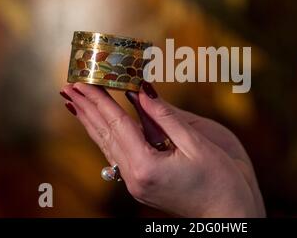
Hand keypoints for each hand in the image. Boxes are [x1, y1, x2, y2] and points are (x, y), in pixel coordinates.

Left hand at [60, 82, 265, 217]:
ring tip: (75, 103)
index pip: (117, 124)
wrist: (228, 214)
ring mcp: (135, 184)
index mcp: (146, 167)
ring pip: (107, 146)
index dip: (99, 100)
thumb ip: (165, 116)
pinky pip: (117, 155)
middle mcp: (134, 178)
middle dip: (86, 109)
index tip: (82, 81)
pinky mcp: (141, 184)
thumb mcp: (196, 144)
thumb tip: (142, 90)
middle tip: (68, 87)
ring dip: (91, 122)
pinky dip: (105, 136)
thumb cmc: (220, 181)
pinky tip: (99, 127)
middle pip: (105, 135)